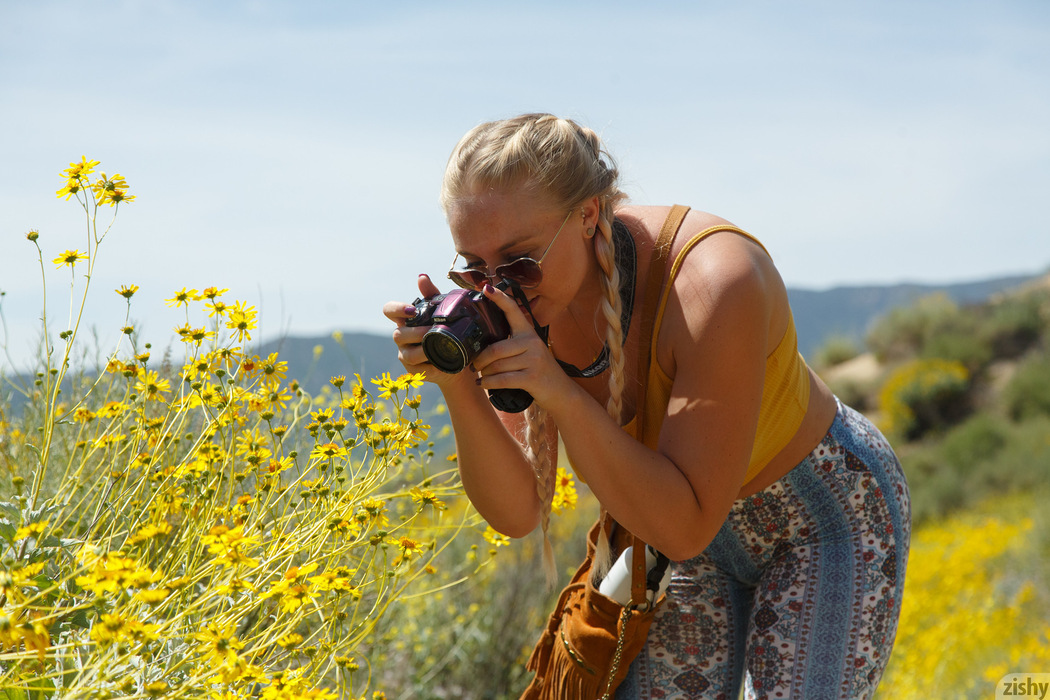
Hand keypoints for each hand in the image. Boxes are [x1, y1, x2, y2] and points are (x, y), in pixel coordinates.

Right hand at [382, 274, 470, 388]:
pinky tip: (441, 363)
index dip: (396, 309)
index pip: (389, 310)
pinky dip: (430, 367)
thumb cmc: (445, 330)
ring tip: (438, 347)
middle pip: (398, 334)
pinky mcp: (412, 371)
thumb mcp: (441, 311)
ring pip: (408, 354)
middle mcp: (402, 337)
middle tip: (432, 331)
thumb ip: (431, 294)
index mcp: (406, 320)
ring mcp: (405, 354)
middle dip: (416, 333)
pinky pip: (418, 369)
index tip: (411, 311)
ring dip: (423, 350)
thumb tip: (422, 277)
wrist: (457, 358)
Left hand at [471, 283, 574, 407]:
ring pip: (497, 366)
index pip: (513, 310)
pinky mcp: (532, 377)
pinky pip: (502, 379)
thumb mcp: (530, 352)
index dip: (499, 298)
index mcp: (529, 333)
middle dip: (480, 360)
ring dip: (484, 374)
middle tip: (474, 366)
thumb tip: (483, 346)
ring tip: (481, 377)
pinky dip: (488, 383)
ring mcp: (533, 360)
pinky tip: (484, 384)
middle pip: (495, 349)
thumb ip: (513, 345)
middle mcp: (532, 343)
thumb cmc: (540, 372)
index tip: (486, 288)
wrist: (561, 392)